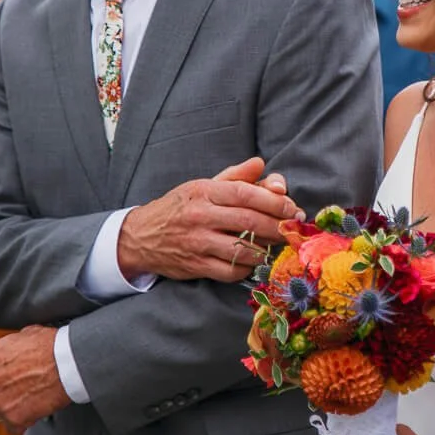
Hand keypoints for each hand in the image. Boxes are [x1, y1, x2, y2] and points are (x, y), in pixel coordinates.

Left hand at [0, 325, 69, 432]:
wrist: (68, 361)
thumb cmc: (47, 344)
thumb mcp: (18, 336)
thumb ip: (1, 350)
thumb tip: (3, 353)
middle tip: (8, 389)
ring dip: (5, 407)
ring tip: (25, 396)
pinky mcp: (13, 419)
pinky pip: (11, 426)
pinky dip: (21, 420)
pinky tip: (33, 407)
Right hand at [118, 157, 304, 281]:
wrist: (140, 237)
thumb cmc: (179, 208)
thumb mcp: (203, 185)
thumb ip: (236, 176)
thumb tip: (262, 164)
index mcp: (204, 191)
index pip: (246, 194)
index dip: (275, 202)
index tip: (292, 208)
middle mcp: (200, 216)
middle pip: (250, 222)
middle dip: (279, 226)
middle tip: (294, 229)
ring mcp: (197, 243)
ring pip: (244, 249)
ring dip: (267, 248)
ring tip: (276, 243)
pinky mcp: (196, 266)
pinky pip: (232, 270)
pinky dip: (249, 266)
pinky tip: (254, 259)